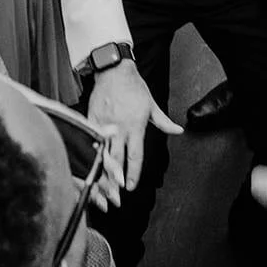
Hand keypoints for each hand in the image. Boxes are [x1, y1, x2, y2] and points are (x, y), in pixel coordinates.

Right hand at [87, 60, 181, 195]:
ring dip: (102, 171)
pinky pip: (90, 140)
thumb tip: (179, 131)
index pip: (135, 156)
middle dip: (115, 179)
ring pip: (101, 153)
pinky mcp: (91, 119)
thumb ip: (163, 122)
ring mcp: (103, 124)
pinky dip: (89, 154)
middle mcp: (119, 128)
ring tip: (101, 187)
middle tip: (114, 196)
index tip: (131, 187)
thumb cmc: (134, 87)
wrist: (114, 70)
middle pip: (116, 159)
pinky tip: (88, 165)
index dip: (134, 173)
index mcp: (135, 126)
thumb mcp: (151, 105)